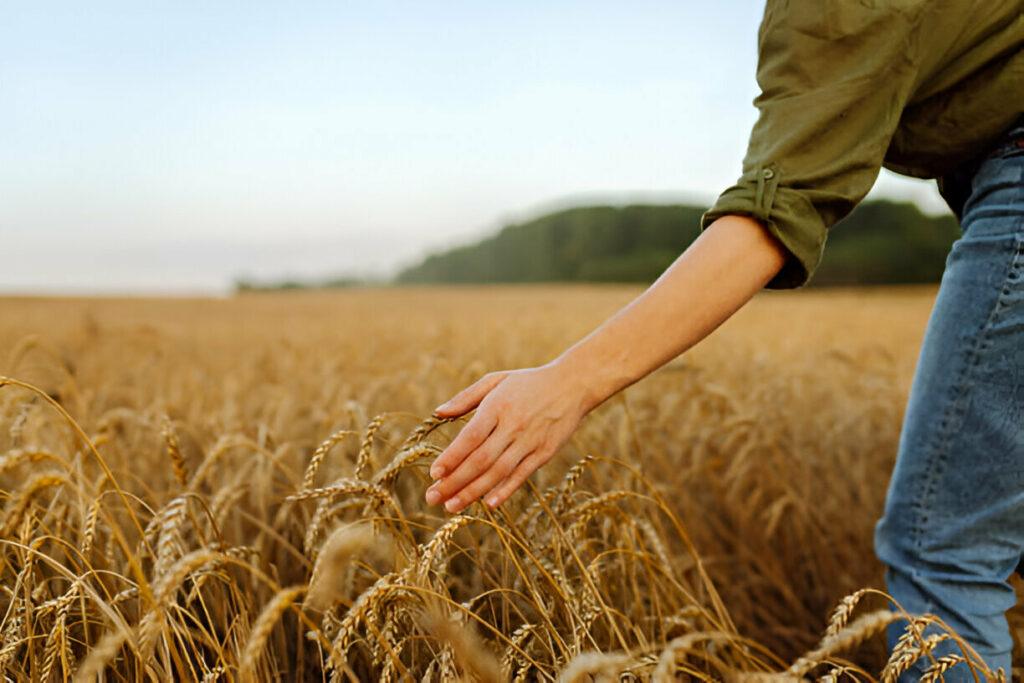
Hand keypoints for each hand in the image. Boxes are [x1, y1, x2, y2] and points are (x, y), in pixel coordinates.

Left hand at [425, 362, 590, 512]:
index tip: (434, 474)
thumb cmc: (528, 382)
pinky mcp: (545, 453)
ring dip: (473, 492)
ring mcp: (530, 441)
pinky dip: (505, 491)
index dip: (451, 457)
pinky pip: (521, 475)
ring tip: (451, 506)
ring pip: (498, 472)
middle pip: (480, 460)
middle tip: (432, 498)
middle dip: (454, 482)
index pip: (470, 437)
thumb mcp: (496, 380)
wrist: (573, 384)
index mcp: (497, 406)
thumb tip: (438, 413)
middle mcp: (513, 425)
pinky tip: (488, 504)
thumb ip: (466, 397)